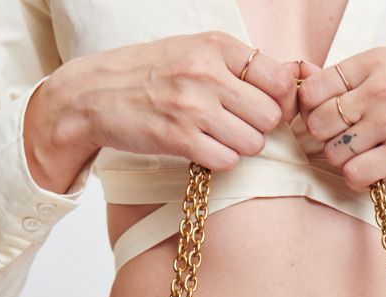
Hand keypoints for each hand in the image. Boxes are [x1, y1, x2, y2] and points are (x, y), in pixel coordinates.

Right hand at [26, 33, 298, 190]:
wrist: (94, 94)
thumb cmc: (150, 75)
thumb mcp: (195, 52)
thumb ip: (239, 65)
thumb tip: (292, 81)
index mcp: (215, 46)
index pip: (279, 79)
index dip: (280, 101)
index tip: (264, 108)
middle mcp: (206, 72)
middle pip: (270, 116)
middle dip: (259, 128)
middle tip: (236, 127)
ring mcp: (193, 106)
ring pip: (253, 143)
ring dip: (240, 148)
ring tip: (216, 138)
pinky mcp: (178, 138)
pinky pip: (227, 161)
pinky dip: (219, 162)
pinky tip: (202, 150)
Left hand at [297, 48, 385, 194]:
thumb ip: (360, 78)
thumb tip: (308, 85)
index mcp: (376, 62)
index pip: (315, 87)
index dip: (310, 110)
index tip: (323, 122)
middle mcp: (380, 88)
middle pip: (317, 122)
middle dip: (323, 140)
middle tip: (340, 146)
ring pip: (333, 151)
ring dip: (341, 162)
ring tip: (362, 159)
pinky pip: (354, 174)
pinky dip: (356, 181)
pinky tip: (370, 175)